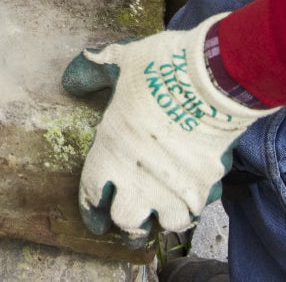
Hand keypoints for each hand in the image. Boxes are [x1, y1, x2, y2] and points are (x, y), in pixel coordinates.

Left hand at [60, 14, 276, 246]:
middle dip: (124, 221)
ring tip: (159, 216)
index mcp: (109, 152)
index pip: (92, 194)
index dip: (92, 208)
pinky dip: (191, 210)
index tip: (96, 218)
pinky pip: (196, 211)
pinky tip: (188, 202)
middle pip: (126, 219)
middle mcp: (138, 178)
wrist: (214, 79)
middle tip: (127, 218)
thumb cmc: (159, 70)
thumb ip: (90, 74)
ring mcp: (174, 186)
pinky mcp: (206, 184)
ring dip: (160, 220)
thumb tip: (72, 82)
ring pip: (164, 223)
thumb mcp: (116, 62)